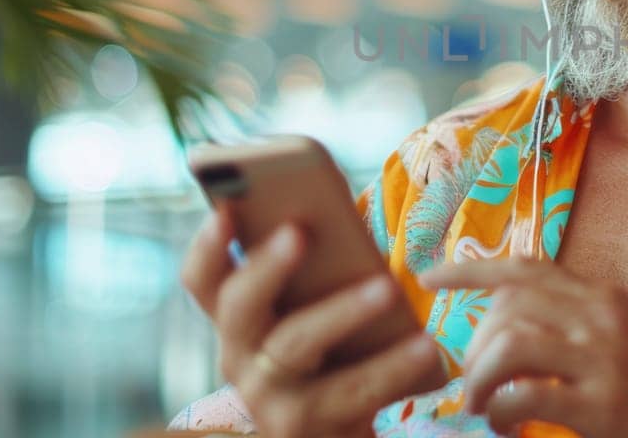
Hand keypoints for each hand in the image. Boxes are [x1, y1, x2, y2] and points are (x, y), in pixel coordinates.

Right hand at [180, 210, 444, 436]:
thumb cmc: (334, 360)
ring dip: (341, 310)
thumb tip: (343, 215)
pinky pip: (351, 389)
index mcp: (238, 322)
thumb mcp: (316, 315)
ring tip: (386, 287)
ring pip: (295, 343)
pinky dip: (391, 366)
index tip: (224, 211)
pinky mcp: (302, 427)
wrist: (339, 435)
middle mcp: (238, 357)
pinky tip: (424, 345)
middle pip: (238, 306)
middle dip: (265, 266)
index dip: (207, 246)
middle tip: (299, 232)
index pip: (203, 281)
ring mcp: (266, 397)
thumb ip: (318, 274)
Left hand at [419, 259, 627, 437]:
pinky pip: (525, 396)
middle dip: (472, 346)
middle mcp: (601, 317)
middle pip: (507, 306)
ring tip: (482, 408)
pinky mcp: (604, 405)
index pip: (525, 267)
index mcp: (601, 296)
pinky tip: (504, 428)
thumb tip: (505, 325)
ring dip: (479, 380)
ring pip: (508, 344)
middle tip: (472, 384)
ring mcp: (604, 360)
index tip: (427, 277)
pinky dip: (499, 412)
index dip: (470, 269)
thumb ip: (573, 321)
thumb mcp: (621, 337)